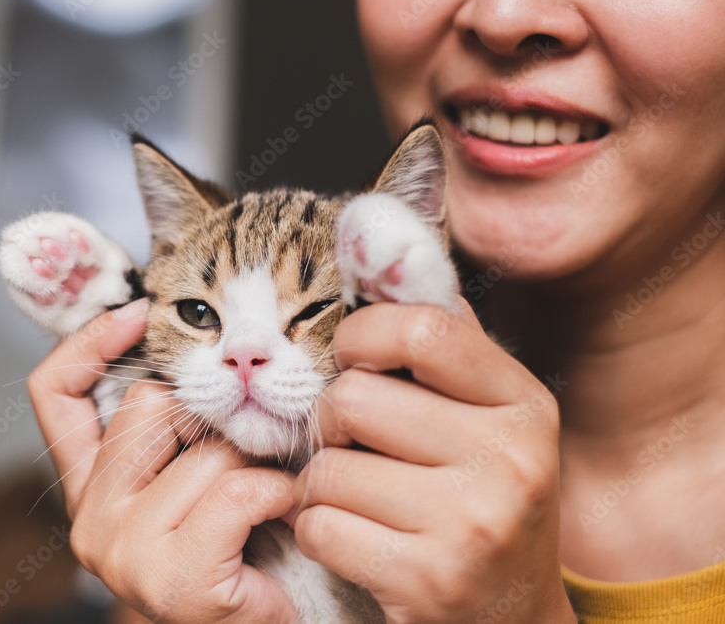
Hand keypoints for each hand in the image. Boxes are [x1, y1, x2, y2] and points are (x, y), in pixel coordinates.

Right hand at [28, 299, 298, 622]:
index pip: (54, 395)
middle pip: (148, 406)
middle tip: (250, 444)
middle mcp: (90, 517)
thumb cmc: (242, 547)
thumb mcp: (196, 471)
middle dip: (213, 416)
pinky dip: (279, 492)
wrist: (269, 622)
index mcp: (89, 485)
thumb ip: (179, 424)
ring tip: (273, 493)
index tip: (140, 312)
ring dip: (258, 462)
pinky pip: (239, 490)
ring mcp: (122, 550)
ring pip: (205, 451)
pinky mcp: (172, 578)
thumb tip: (200, 345)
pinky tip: (284, 512)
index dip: (88, 342)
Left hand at [292, 297, 576, 622]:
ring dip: (320, 484)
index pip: (423, 327)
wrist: (511, 620)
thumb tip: (395, 255)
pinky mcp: (428, 580)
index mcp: (523, 405)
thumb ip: (448, 348)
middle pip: (355, 398)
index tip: (351, 356)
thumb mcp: (490, 422)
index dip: (361, 333)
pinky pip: (321, 525)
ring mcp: (471, 523)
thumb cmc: (483, 505)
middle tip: (350, 444)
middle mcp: (509, 459)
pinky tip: (353, 539)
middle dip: (330, 421)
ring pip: (328, 467)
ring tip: (354, 498)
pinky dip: (318, 531)